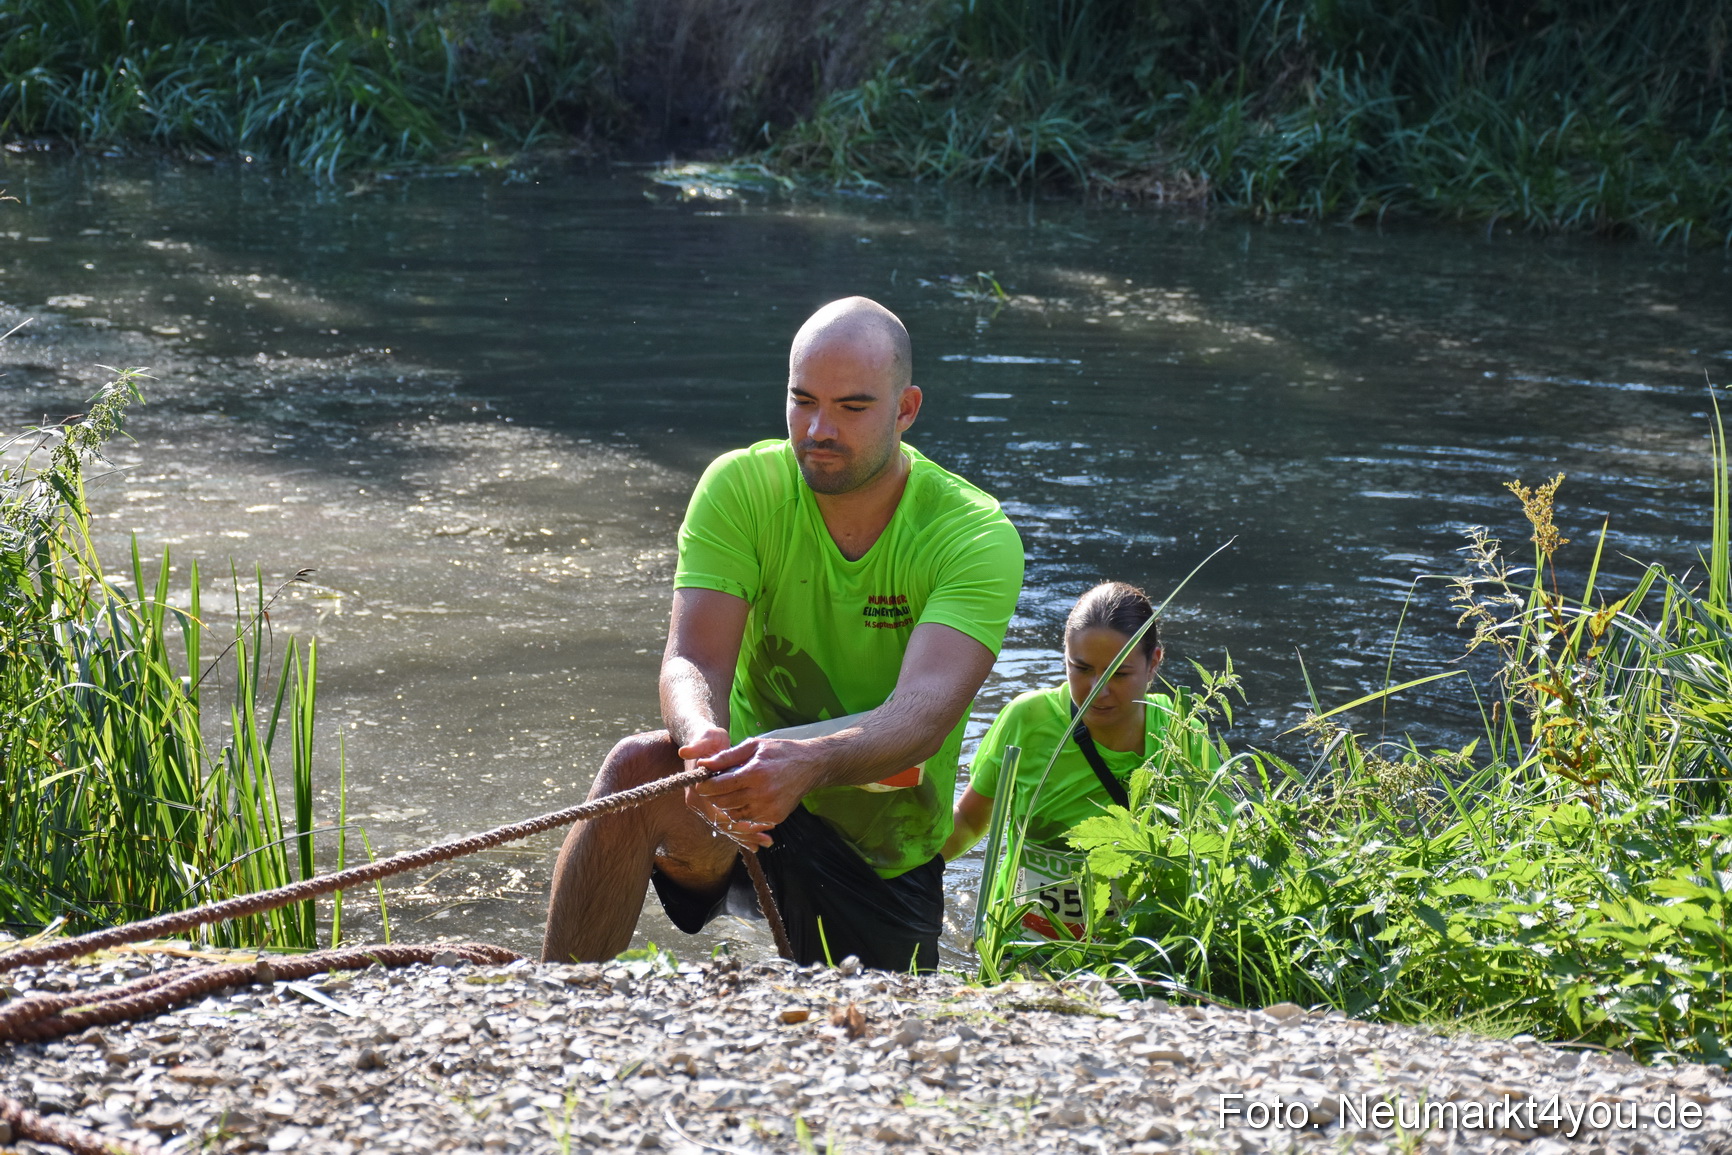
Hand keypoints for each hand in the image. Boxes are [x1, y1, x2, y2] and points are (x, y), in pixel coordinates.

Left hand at [687, 737, 822, 849]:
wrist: (810, 766)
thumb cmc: (780, 752)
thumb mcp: (754, 746)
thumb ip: (727, 756)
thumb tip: (703, 764)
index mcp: (755, 773)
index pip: (720, 786)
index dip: (706, 786)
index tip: (702, 783)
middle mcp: (762, 794)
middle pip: (724, 803)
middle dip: (714, 796)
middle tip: (714, 788)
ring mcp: (769, 809)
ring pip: (734, 814)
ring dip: (727, 805)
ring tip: (730, 793)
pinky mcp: (774, 818)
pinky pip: (748, 820)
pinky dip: (742, 811)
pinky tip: (745, 799)